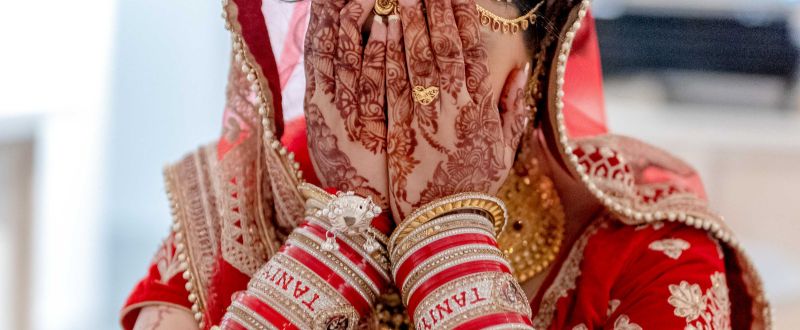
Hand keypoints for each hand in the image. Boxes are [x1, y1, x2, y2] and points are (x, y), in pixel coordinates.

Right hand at [304, 0, 390, 207]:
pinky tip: (388, 25)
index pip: (316, 48)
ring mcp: (347, 112)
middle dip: (334, 9)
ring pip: (348, 56)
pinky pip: (373, 82)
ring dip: (357, 19)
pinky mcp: (373, 125)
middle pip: (327, 43)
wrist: (358, 213)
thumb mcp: (332, 132)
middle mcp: (327, 102)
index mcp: (317, 102)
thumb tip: (338, 67)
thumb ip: (334, 97)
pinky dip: (378, 52)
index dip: (321, 18)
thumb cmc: (350, 173)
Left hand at [385, 0, 528, 219]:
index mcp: (482, 108)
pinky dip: (392, 53)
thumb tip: (520, 71)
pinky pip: (396, 83)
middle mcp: (455, 106)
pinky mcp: (400, 128)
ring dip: (413, 19)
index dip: (464, 17)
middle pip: (445, 45)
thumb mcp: (504, 151)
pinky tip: (387, 26)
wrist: (445, 225)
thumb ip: (512, 110)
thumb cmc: (475, 188)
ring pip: (420, 58)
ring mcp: (426, 116)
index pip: (473, 50)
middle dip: (437, 7)